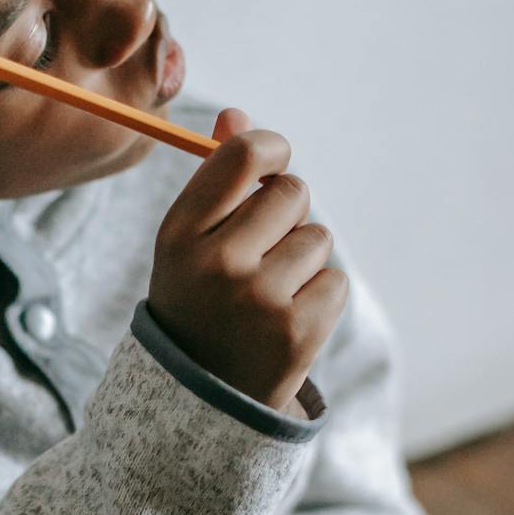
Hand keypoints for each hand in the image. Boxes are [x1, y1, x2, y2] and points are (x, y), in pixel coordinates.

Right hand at [148, 107, 348, 412]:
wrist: (199, 399)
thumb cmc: (198, 302)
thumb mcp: (189, 243)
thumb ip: (215, 180)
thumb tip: (236, 115)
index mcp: (178, 235)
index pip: (242, 156)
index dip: (270, 148)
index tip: (273, 160)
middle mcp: (217, 264)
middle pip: (291, 192)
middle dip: (287, 212)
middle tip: (262, 249)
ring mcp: (259, 300)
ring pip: (316, 237)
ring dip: (302, 259)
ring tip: (269, 293)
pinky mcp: (298, 332)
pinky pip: (334, 280)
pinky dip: (319, 297)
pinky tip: (285, 320)